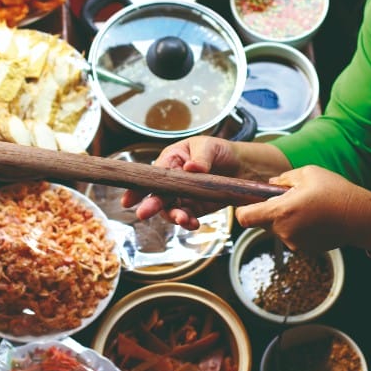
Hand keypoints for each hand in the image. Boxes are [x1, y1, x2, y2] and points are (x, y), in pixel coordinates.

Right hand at [122, 136, 286, 228]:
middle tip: (143, 213)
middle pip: (157, 194)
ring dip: (173, 216)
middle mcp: (172, 180)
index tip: (128, 199)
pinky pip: (186, 217)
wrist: (242, 167)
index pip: (152, 175)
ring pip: (170, 209)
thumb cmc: (220, 151)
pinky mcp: (195, 208)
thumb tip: (192, 167)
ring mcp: (183, 196)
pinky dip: (188, 222)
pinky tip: (192, 223)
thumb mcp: (210, 146)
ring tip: (183, 219)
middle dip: (150, 204)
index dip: (138, 187)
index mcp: (171, 160)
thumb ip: (201, 157)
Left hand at [235, 165, 370, 255]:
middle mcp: (284, 231)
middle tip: (288, 198)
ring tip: (305, 207)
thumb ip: (282, 179)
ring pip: (277, 229)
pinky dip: (297, 228)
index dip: (241, 210)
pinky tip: (314, 219)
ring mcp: (294, 243)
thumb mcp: (307, 173)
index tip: (247, 203)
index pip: (244, 218)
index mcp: (280, 211)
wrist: (360, 217)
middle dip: (269, 211)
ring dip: (284, 219)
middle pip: (261, 222)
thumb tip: (270, 185)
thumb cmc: (335, 191)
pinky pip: (291, 237)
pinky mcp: (304, 250)